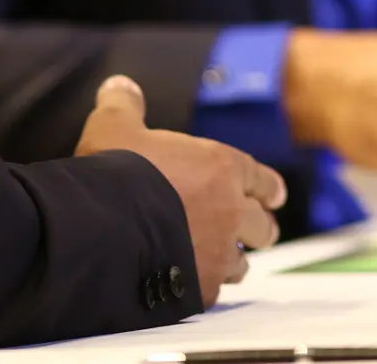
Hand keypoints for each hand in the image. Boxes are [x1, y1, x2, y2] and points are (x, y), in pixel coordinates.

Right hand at [76, 75, 286, 306]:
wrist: (101, 227)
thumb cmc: (114, 170)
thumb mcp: (115, 126)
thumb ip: (124, 105)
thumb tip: (119, 86)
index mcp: (222, 168)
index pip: (261, 178)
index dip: (269, 187)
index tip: (275, 196)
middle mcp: (230, 212)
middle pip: (263, 227)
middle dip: (261, 229)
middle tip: (260, 232)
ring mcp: (218, 254)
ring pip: (241, 264)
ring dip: (234, 260)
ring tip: (223, 261)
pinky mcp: (199, 290)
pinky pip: (212, 291)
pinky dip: (204, 286)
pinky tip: (191, 283)